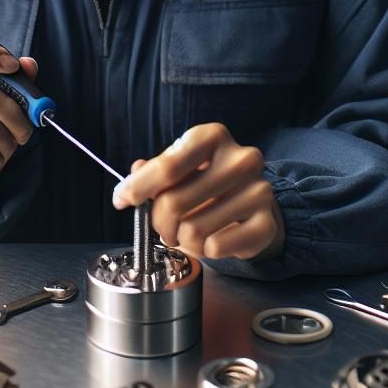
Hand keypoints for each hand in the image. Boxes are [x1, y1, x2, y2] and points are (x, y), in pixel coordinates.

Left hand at [112, 123, 284, 261]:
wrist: (254, 203)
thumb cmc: (209, 182)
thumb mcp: (181, 166)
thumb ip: (154, 171)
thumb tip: (130, 180)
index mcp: (213, 136)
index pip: (166, 167)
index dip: (137, 188)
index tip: (122, 199)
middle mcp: (240, 158)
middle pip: (173, 203)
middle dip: (159, 222)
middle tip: (163, 226)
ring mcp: (258, 190)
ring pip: (192, 230)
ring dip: (182, 239)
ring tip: (189, 232)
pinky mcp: (266, 223)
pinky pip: (215, 247)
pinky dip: (205, 250)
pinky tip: (212, 239)